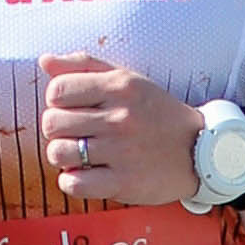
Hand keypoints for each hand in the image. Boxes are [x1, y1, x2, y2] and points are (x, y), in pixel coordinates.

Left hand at [38, 56, 199, 208]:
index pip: (57, 90)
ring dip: (63, 156)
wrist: (199, 150)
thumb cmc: (156, 113)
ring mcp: (121, 152)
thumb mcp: (127, 80)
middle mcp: (119, 118)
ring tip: (80, 154)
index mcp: (119, 87)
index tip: (72, 108)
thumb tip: (45, 60)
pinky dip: (72, 181)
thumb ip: (85, 66)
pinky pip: (73, 184)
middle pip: (52, 123)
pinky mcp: (123, 183)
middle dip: (57, 129)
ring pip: (58, 153)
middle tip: (75, 133)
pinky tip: (85, 175)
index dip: (57, 101)